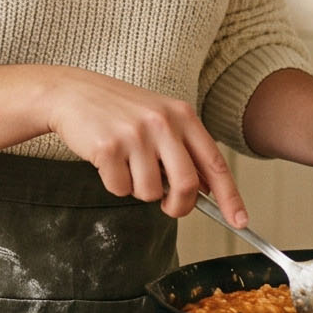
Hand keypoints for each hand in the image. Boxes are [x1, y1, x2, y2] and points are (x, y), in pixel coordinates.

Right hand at [41, 69, 246, 223]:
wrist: (72, 92)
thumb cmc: (118, 110)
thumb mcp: (159, 117)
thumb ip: (183, 148)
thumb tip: (207, 190)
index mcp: (182, 115)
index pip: (214, 163)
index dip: (230, 196)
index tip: (240, 220)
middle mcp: (162, 123)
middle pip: (187, 185)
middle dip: (179, 206)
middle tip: (169, 207)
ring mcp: (135, 135)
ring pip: (150, 192)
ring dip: (138, 189)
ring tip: (126, 165)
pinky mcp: (109, 147)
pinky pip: (120, 189)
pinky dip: (114, 184)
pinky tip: (107, 161)